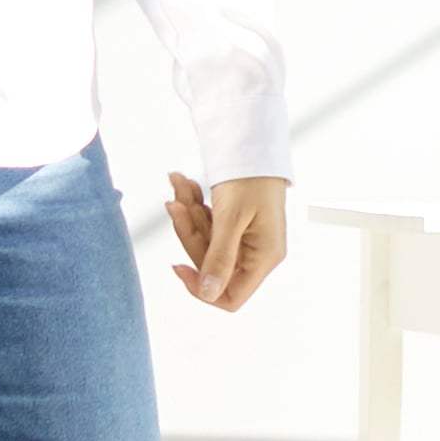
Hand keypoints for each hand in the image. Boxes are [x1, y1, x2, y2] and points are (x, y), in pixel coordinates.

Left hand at [165, 170, 292, 312]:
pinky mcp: (236, 225)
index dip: (201, 287)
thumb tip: (209, 294)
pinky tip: (188, 186)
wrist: (254, 143)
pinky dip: (195, 207)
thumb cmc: (251, 177)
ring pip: (206, 242)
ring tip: (181, 185)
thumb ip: (219, 259)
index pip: (231, 296)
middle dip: (190, 233)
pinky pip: (209, 226)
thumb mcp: (231, 219)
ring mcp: (246, 239)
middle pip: (210, 265)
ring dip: (188, 214)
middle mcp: (256, 253)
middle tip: (176, 205)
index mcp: (263, 257)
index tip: (178, 265)